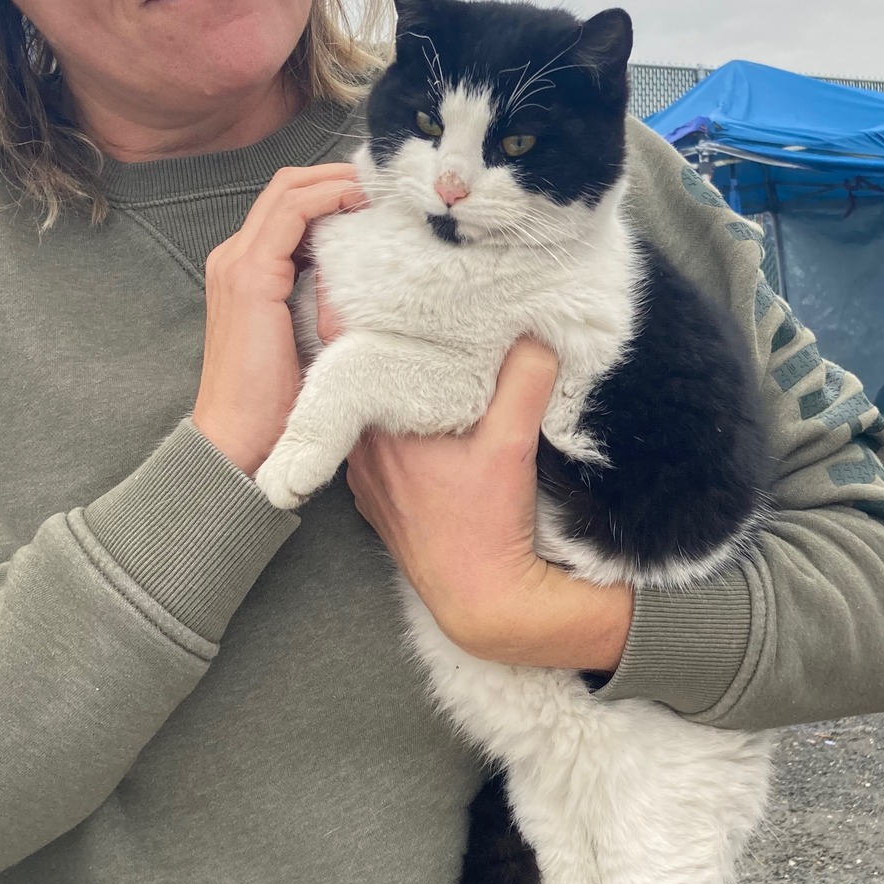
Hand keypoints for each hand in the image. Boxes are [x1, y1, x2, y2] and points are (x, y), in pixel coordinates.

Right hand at [191, 163, 363, 476]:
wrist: (238, 438)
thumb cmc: (276, 401)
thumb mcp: (307, 336)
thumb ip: (322, 299)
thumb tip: (367, 278)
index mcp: (246, 270)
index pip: (288, 207)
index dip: (332, 190)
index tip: (377, 194)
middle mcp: (235, 257)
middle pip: (287, 187)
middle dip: (338, 175)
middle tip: (385, 180)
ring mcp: (237, 263)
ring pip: (288, 190)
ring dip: (338, 179)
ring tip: (380, 185)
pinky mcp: (250, 276)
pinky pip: (292, 214)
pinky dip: (328, 197)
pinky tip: (361, 201)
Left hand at [343, 339, 634, 670]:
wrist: (481, 599)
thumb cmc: (488, 527)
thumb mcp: (513, 444)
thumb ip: (524, 380)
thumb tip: (534, 335)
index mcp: (379, 427)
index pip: (348, 350)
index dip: (363, 311)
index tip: (382, 285)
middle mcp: (360, 449)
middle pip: (356, 377)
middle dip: (382, 342)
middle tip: (410, 308)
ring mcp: (364, 476)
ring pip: (365, 412)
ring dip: (387, 388)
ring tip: (420, 357)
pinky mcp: (378, 497)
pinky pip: (376, 445)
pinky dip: (394, 427)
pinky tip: (424, 420)